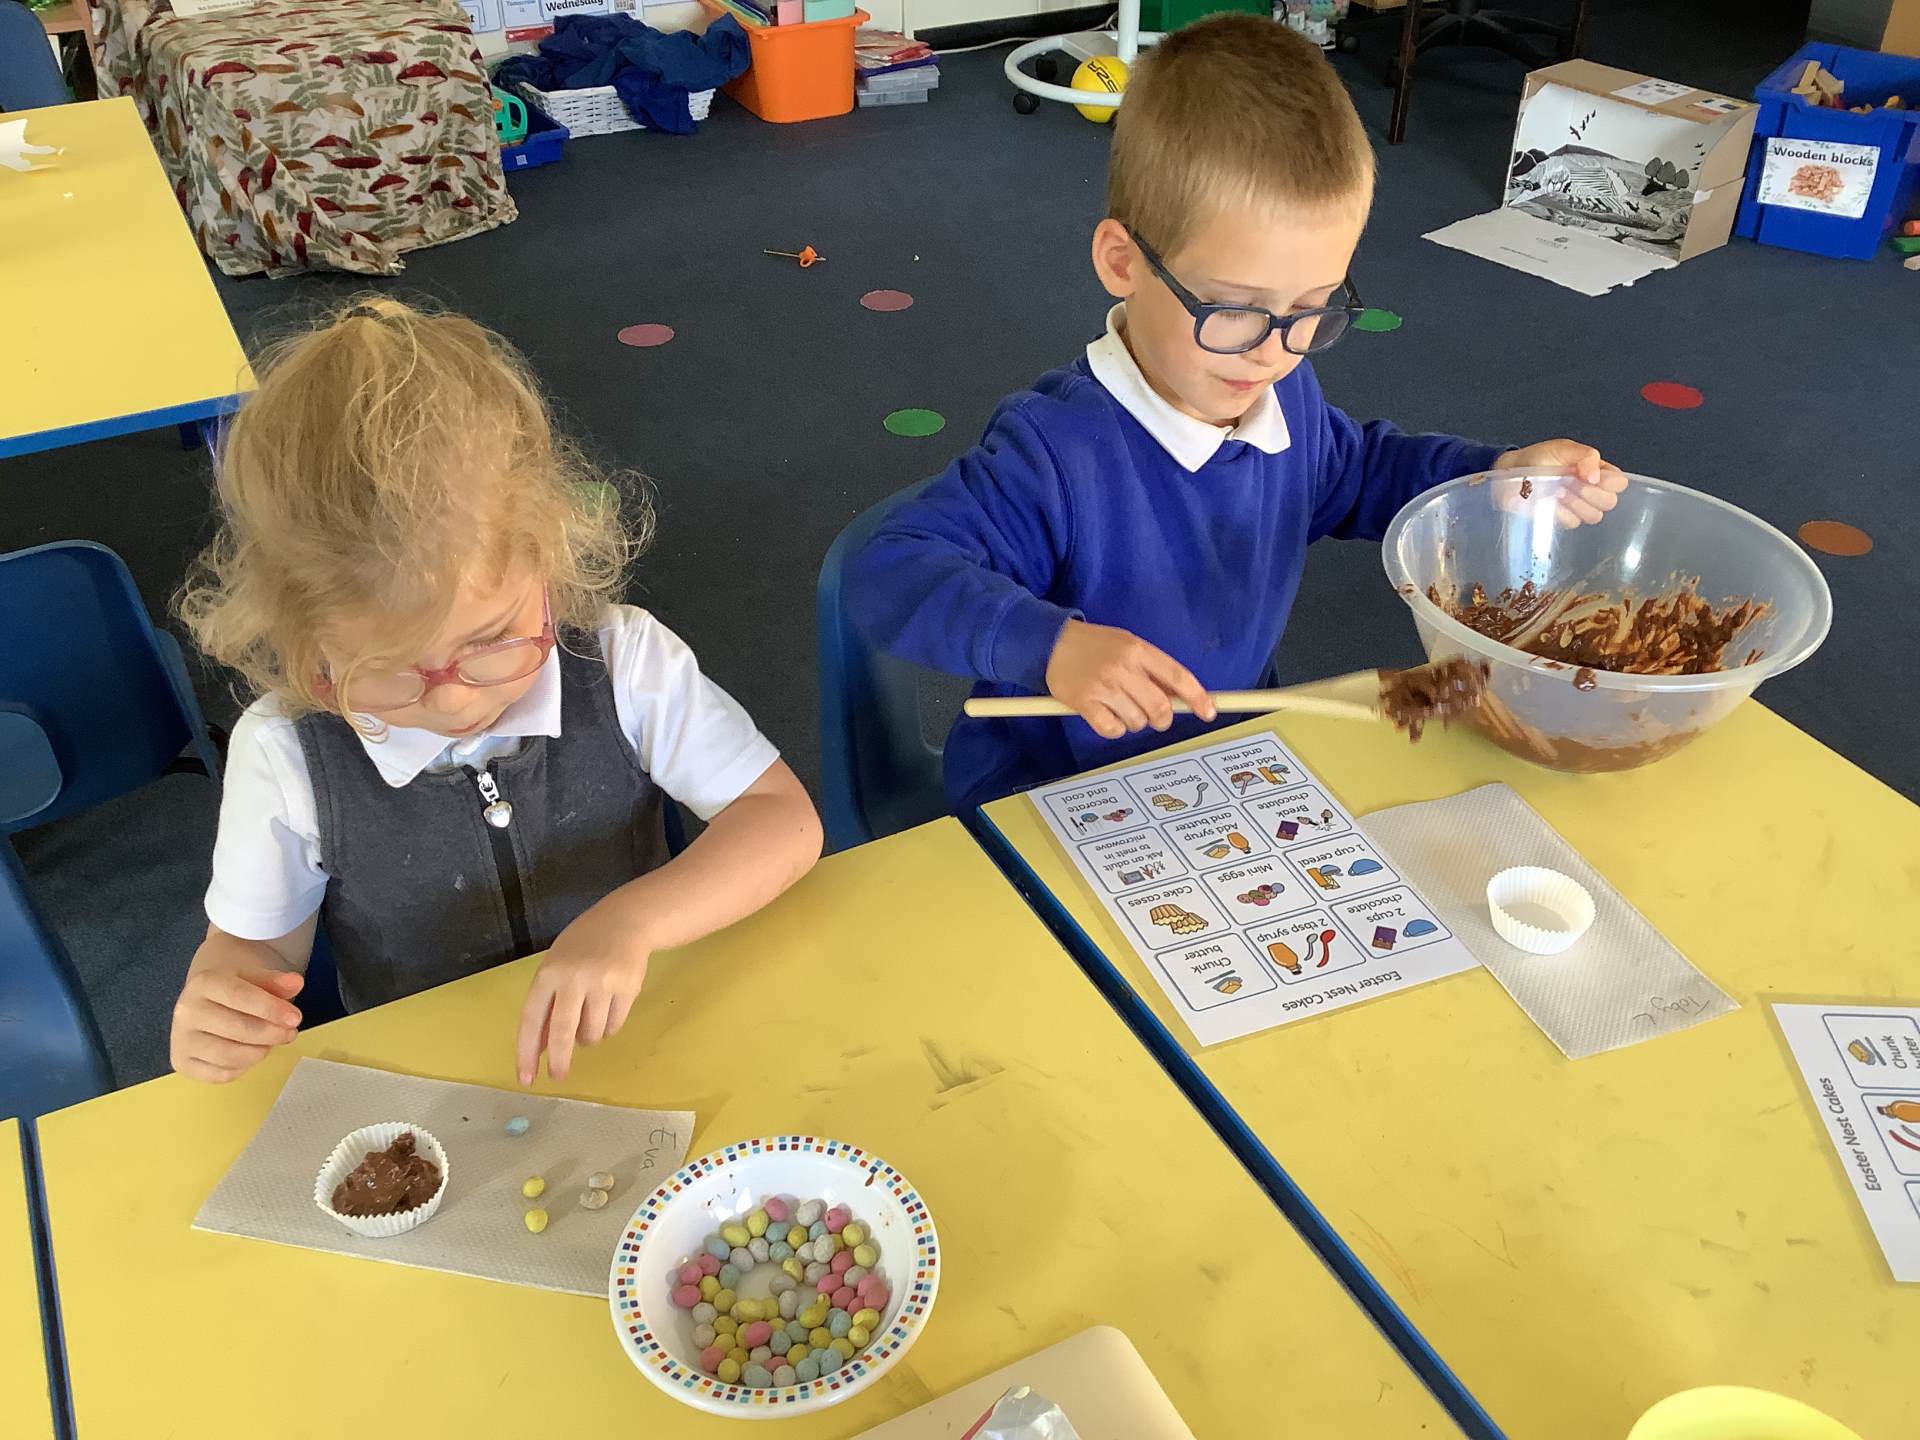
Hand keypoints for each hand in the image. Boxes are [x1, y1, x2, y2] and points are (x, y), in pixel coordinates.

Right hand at [170, 966, 303, 1082]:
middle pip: (237, 1029)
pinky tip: (250, 1053)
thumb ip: (275, 981)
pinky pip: (221, 1074)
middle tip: (290, 1033)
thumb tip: (296, 983)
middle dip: (271, 1034)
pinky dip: (243, 1068)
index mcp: (204, 983)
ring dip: (259, 1052)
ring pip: (229, 1056)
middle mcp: (186, 1011)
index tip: (295, 1018)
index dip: (271, 1009)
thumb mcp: (254, 977)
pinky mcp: (182, 1063)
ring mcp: (181, 1039)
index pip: (240, 996)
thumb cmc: (234, 989)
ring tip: (270, 1042)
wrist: (204, 1000)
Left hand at [516, 904, 649, 1084]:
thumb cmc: (583, 947)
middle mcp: (574, 978)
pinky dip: (608, 1027)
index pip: (531, 1019)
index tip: (526, 1078)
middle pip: (563, 1030)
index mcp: (549, 973)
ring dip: (588, 1038)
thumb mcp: (556, 968)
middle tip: (558, 1076)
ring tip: (590, 1018)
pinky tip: (608, 1007)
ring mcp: (603, 983)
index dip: (527, 1052)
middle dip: (559, 1060)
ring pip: (592, 1033)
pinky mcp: (628, 988)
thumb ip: (546, 1005)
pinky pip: (614, 1026)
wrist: (626, 920)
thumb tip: (540, 1048)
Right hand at [1044, 619, 1214, 739]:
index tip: (1208, 712)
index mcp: (1138, 650)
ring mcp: (1103, 687)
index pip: (1178, 677)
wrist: (1052, 642)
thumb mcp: (1128, 644)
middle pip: (1160, 708)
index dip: (1197, 697)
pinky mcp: (1084, 704)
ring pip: (1137, 722)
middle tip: (1155, 717)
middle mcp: (1123, 668)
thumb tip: (1179, 697)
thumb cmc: (1096, 645)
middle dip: (1162, 718)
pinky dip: (1114, 728)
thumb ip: (1153, 668)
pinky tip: (1106, 714)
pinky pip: (1112, 730)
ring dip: (1134, 721)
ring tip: (1120, 706)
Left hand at [1493, 440, 1627, 527]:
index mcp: (1597, 470)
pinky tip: (1549, 502)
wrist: (1512, 473)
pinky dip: (1560, 513)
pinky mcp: (1563, 519)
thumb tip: (1595, 476)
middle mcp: (1592, 490)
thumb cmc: (1539, 458)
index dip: (1607, 482)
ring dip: (1574, 503)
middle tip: (1568, 483)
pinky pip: (1572, 523)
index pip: (1619, 483)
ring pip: (1594, 516)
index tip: (1586, 476)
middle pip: (1609, 502)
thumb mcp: (1563, 449)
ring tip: (1556, 491)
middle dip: (1588, 493)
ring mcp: (1578, 507)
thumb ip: (1585, 456)